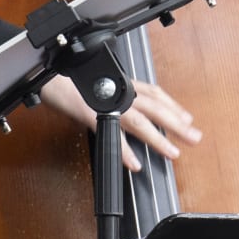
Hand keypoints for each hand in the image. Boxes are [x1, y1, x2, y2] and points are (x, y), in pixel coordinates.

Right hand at [40, 74, 200, 172]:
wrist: (44, 74)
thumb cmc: (67, 79)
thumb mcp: (97, 85)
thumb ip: (113, 97)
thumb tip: (124, 111)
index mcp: (120, 83)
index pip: (154, 92)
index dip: (172, 106)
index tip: (187, 118)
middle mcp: (117, 91)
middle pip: (154, 107)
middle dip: (177, 123)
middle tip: (194, 137)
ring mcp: (104, 103)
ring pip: (138, 121)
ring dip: (157, 138)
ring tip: (172, 153)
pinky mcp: (89, 113)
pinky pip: (110, 135)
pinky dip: (123, 151)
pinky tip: (134, 163)